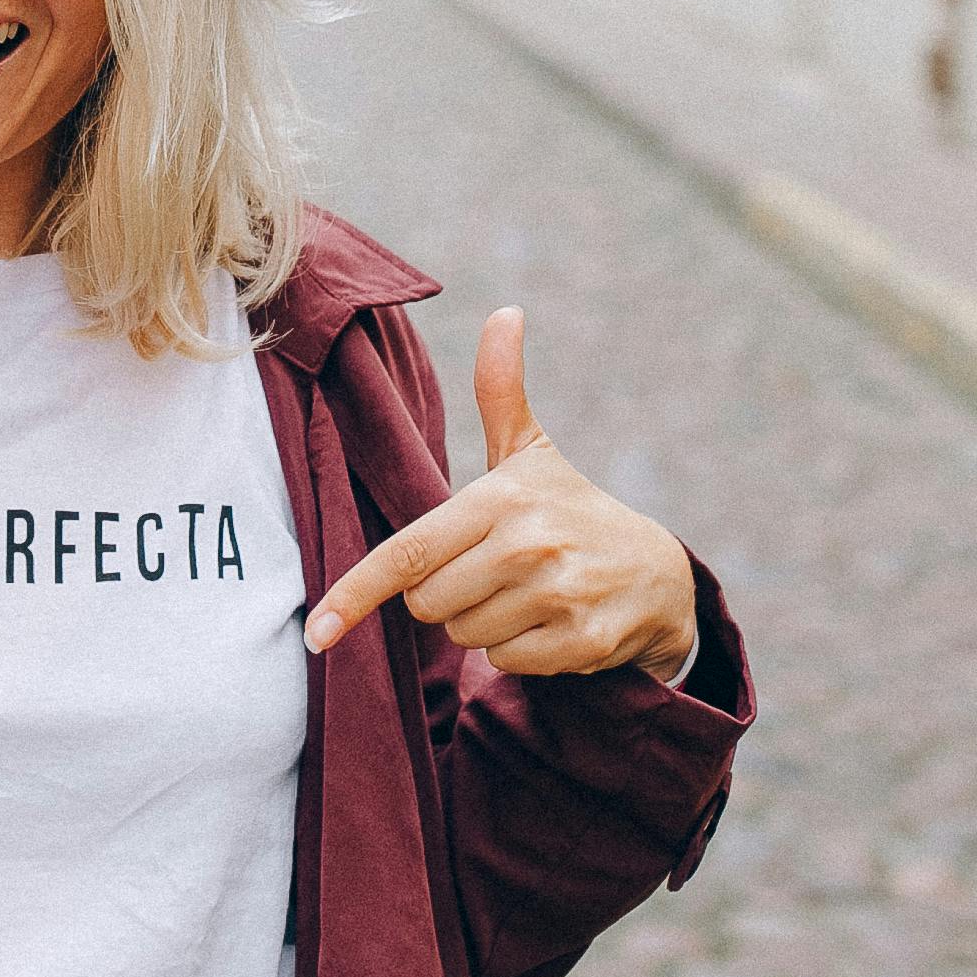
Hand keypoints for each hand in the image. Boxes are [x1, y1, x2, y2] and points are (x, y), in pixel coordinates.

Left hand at [304, 306, 701, 681]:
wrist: (659, 575)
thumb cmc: (571, 508)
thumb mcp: (532, 451)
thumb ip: (501, 388)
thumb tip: (504, 312)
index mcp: (502, 498)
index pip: (410, 553)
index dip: (356, 592)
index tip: (317, 631)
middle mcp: (529, 544)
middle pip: (427, 603)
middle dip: (443, 596)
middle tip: (486, 572)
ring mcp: (558, 595)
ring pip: (465, 635)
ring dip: (481, 624)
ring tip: (522, 594)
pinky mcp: (582, 642)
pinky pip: (506, 664)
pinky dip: (517, 652)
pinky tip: (547, 622)